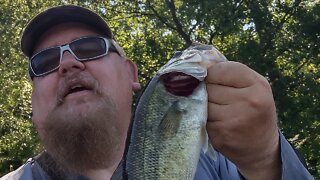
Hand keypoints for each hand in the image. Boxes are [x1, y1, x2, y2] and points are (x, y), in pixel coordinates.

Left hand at [205, 61, 280, 178]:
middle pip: (208, 86)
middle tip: (216, 98)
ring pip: (201, 103)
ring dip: (202, 105)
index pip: (220, 69)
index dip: (211, 74)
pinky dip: (202, 119)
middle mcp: (248, 101)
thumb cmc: (254, 111)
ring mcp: (233, 120)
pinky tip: (215, 122)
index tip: (212, 79)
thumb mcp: (253, 87)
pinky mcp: (220, 135)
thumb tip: (198, 65)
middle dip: (206, 90)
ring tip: (216, 110)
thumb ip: (230, 74)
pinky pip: (200, 119)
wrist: (262, 149)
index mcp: (258, 84)